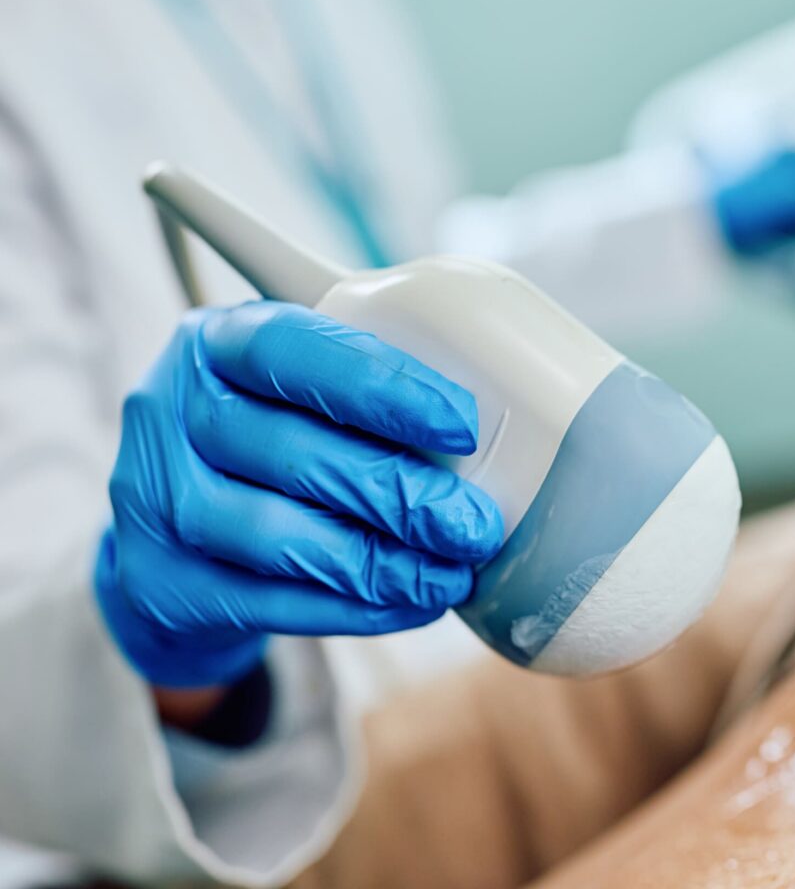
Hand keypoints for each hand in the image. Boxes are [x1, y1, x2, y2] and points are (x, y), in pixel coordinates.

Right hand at [96, 301, 503, 688]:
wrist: (169, 532)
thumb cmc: (260, 440)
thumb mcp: (292, 389)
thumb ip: (361, 388)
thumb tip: (481, 419)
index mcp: (212, 343)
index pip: (291, 349)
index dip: (380, 386)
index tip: (460, 424)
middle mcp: (170, 414)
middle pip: (294, 454)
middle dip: (400, 493)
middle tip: (474, 523)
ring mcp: (157, 504)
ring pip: (280, 538)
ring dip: (382, 563)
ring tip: (451, 573)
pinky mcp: (164, 584)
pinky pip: (272, 604)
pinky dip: (354, 608)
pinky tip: (413, 603)